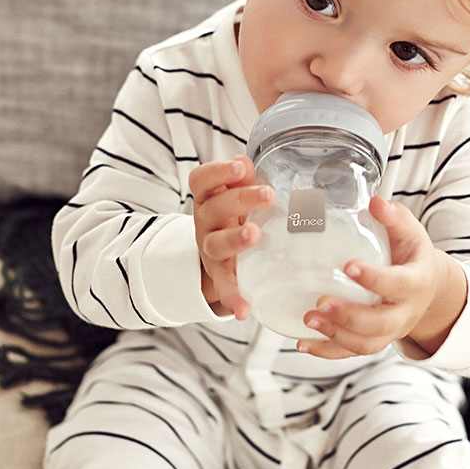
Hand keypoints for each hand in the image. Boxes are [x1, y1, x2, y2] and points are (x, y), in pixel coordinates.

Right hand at [188, 155, 273, 318]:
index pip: (202, 180)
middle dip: (240, 199)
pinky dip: (232, 298)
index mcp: (209, 198)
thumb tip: (246, 158)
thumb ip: (242, 179)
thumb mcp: (235, 195)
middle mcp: (205, 222)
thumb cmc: (233, 216)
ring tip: (254, 235)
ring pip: (217, 244)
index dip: (218, 172)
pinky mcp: (220, 275)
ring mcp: (210, 249)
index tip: (241, 166)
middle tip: (267, 194)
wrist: (219, 252)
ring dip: (235, 239)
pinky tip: (243, 309)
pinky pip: (224, 287)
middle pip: (215, 208)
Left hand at [298, 196, 467, 358]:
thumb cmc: (411, 255)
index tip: (348, 266)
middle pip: (380, 323)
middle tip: (321, 302)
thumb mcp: (411, 233)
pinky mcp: (373, 341)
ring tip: (308, 319)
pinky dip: (326, 351)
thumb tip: (376, 202)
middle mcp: (404, 313)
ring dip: (335, 335)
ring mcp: (389, 331)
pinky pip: (350, 353)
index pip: (397, 284)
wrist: (427, 289)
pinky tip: (303, 342)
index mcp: (415, 283)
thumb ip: (395, 218)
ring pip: (365, 343)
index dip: (375, 278)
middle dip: (349, 316)